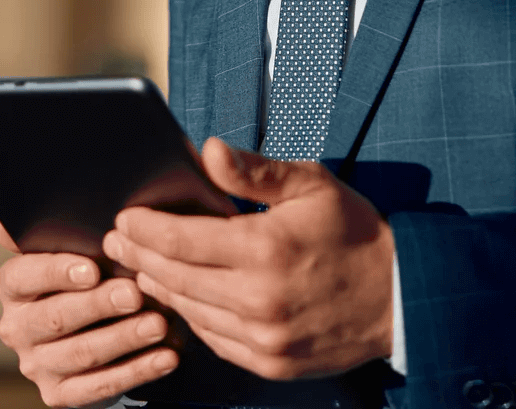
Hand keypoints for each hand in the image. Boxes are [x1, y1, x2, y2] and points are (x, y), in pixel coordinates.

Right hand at [0, 212, 181, 405]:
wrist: (94, 331)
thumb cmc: (86, 277)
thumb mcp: (68, 250)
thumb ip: (47, 231)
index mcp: (12, 287)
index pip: (22, 277)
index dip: (56, 272)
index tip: (93, 268)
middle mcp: (16, 327)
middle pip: (56, 317)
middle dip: (98, 305)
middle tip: (135, 294)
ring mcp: (36, 365)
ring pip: (81, 354)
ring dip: (124, 339)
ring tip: (159, 324)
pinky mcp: (59, 395)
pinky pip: (99, 387)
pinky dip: (136, 371)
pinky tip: (166, 357)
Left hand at [102, 137, 393, 380]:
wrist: (399, 297)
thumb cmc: (353, 233)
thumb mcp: (312, 186)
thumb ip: (255, 172)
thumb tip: (208, 151)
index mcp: (264, 250)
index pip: (180, 239)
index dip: (143, 228)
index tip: (123, 218)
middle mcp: (258, 300)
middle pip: (174, 277)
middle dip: (139, 257)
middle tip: (116, 242)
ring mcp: (263, 338)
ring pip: (190, 311)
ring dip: (160, 288)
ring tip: (140, 269)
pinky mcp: (269, 363)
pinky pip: (214, 339)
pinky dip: (192, 317)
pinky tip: (181, 298)